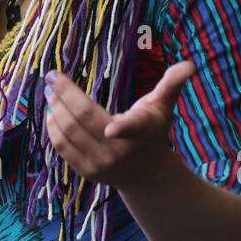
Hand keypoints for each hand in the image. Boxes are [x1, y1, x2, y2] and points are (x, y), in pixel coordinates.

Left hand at [42, 61, 195, 191]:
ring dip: (55, 109)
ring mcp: (102, 163)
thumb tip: (190, 64)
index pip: (132, 128)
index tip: (111, 129)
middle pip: (84, 118)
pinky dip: (54, 129)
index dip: (123, 129)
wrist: (148, 176)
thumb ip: (172, 84)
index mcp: (141, 130)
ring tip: (50, 93)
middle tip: (52, 78)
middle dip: (64, 95)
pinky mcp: (87, 172)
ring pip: (69, 132)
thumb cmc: (153, 133)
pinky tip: (52, 114)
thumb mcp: (163, 108)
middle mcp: (121, 149)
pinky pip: (63, 147)